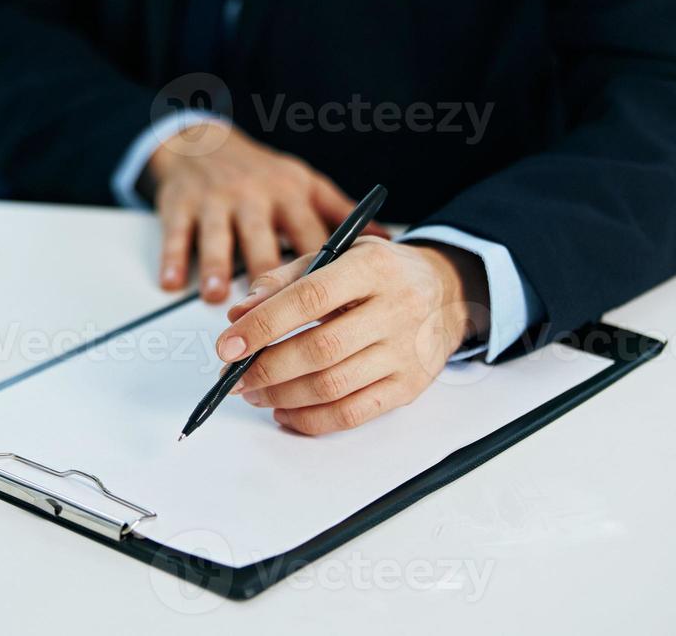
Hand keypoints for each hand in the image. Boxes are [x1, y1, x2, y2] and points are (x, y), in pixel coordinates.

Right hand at [147, 124, 383, 302]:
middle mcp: (253, 196)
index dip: (320, 273)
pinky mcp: (178, 204)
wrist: (202, 142)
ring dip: (217, 267)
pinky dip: (172, 259)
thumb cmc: (260, 172)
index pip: (309, 237)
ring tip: (218, 298)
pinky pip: (175, 233)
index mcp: (290, 195)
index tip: (330, 309)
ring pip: (217, 236)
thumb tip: (389, 241)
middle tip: (270, 315)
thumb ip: (342, 213)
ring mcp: (214, 200)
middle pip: (262, 240)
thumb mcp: (305, 183)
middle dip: (265, 276)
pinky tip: (171, 283)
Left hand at [214, 238, 489, 434]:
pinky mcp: (410, 387)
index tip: (227, 345)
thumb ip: (284, 280)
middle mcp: (396, 310)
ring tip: (253, 392)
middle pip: (321, 349)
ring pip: (333, 386)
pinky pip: (354, 413)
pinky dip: (312, 420)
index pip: (310, 298)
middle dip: (266, 368)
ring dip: (282, 396)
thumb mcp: (337, 254)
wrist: (448, 291)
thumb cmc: (380, 272)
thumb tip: (238, 315)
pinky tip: (285, 411)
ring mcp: (406, 353)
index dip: (263, 325)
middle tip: (233, 376)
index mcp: (373, 268)